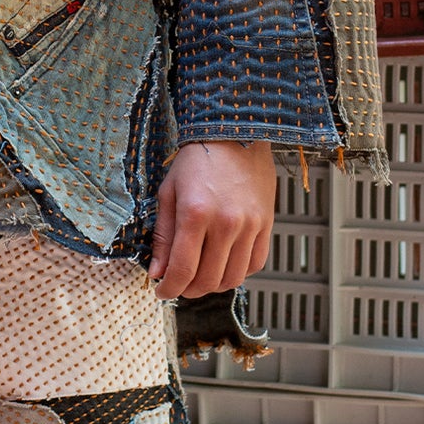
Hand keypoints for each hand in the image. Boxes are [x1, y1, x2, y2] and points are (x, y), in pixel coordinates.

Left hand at [149, 141, 276, 300]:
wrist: (233, 132)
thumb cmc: (197, 159)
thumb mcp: (169, 193)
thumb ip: (163, 237)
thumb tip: (157, 271)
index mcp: (196, 214)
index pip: (182, 270)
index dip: (169, 288)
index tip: (161, 291)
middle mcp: (226, 223)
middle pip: (207, 279)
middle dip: (188, 290)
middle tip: (178, 284)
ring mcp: (250, 225)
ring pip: (232, 278)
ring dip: (213, 285)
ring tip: (200, 276)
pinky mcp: (267, 224)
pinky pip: (254, 264)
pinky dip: (237, 273)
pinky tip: (223, 264)